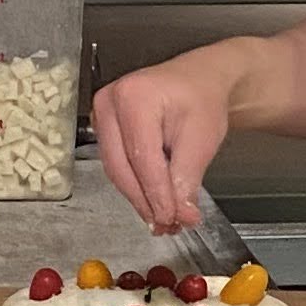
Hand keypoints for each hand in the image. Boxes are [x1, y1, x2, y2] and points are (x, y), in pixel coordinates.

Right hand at [92, 53, 239, 231]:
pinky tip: (154, 201)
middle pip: (122, 167)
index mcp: (134, 97)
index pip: (142, 158)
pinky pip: (117, 165)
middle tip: (167, 224)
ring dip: (139, 198)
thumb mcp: (202, 138)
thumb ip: (187, 179)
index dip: (156, 194)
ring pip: (117, 170)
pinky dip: (136, 186)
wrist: (198, 82)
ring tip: (164, 217)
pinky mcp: (104, 128)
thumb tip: (180, 214)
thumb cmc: (202, 98)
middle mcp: (110, 102)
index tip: (172, 218)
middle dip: (146, 201)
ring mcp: (102, 114)